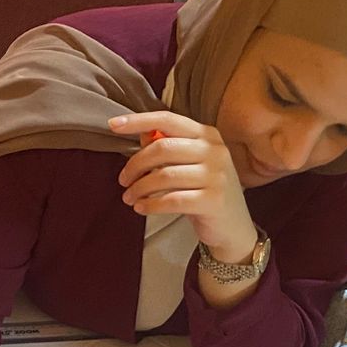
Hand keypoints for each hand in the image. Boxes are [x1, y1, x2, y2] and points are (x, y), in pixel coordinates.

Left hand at [109, 111, 256, 260]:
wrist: (233, 227)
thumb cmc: (205, 192)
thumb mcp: (190, 165)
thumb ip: (168, 147)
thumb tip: (142, 132)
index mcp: (207, 135)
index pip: (168, 120)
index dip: (138, 121)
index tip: (113, 126)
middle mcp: (214, 151)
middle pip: (162, 148)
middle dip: (135, 165)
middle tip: (123, 180)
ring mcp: (217, 175)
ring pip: (164, 175)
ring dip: (139, 188)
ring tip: (129, 198)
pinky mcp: (213, 200)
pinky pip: (172, 200)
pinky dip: (151, 205)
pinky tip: (142, 208)